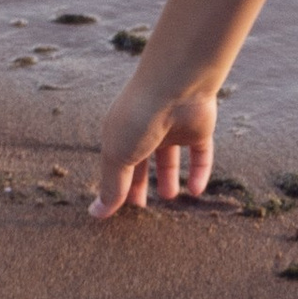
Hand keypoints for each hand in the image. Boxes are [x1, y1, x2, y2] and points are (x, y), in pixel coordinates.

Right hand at [91, 79, 218, 217]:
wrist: (177, 85)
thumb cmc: (138, 118)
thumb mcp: (118, 157)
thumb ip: (112, 186)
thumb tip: (96, 213)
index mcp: (121, 133)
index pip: (117, 163)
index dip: (116, 185)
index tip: (117, 210)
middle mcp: (145, 129)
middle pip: (142, 161)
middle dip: (141, 183)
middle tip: (142, 207)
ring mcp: (173, 128)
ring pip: (171, 156)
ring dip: (170, 177)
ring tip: (170, 196)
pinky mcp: (198, 129)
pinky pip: (200, 154)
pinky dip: (200, 172)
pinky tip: (197, 191)